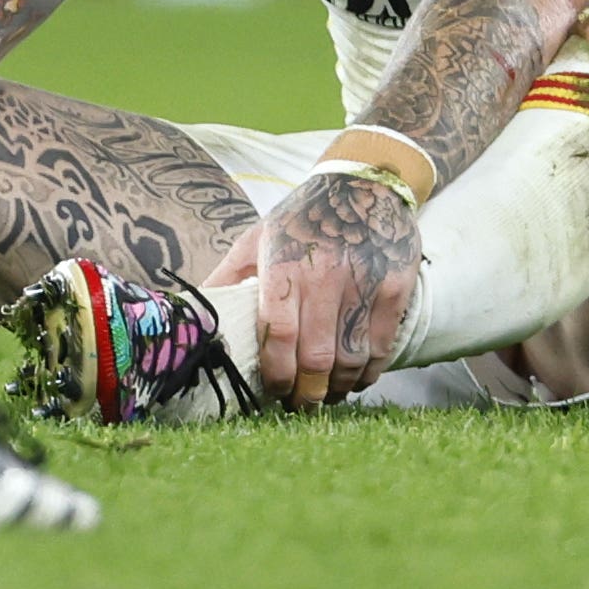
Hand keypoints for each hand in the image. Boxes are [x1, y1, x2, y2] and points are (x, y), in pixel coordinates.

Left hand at [249, 165, 423, 408]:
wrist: (364, 182)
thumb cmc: (302, 217)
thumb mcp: (256, 238)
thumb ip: (226, 279)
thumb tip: (193, 317)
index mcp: (283, 265)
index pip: (278, 336)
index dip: (277, 376)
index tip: (275, 392)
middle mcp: (323, 275)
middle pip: (315, 358)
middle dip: (306, 394)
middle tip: (301, 406)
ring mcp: (363, 281)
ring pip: (350, 359)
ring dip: (338, 390)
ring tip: (328, 396)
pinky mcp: (395, 286)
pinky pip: (381, 346)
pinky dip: (368, 373)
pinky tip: (356, 379)